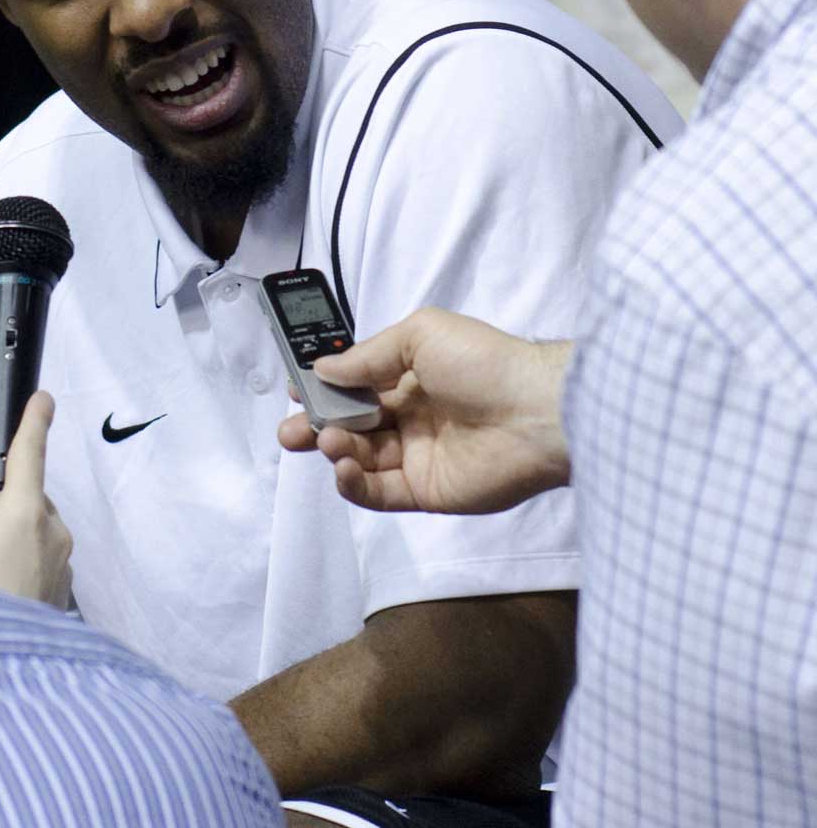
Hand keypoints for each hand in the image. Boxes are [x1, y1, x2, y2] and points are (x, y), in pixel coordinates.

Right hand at [0, 391, 72, 605]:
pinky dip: (18, 560)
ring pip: (33, 527)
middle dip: (1, 502)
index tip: (42, 399)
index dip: (34, 424)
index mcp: (27, 513)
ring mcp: (62, 560)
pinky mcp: (62, 586)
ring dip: (9, 535)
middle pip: (26, 496)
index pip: (30, 456)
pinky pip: (39, 556)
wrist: (3, 673)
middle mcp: (54, 531)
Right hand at [278, 307, 572, 513]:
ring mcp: (419, 456)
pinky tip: (342, 468)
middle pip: (352, 426)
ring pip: (361, 459)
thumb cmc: (483, 363)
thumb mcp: (421, 335)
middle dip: (316, 426)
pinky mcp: (426, 491)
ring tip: (329, 440)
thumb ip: (368, 356)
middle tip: (289, 431)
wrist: (538, 412)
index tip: (296, 390)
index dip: (325, 389)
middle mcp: (413, 416)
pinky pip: (379, 493)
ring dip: (334, 450)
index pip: (358, 386)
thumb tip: (323, 370)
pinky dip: (353, 484)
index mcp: (413, 376)